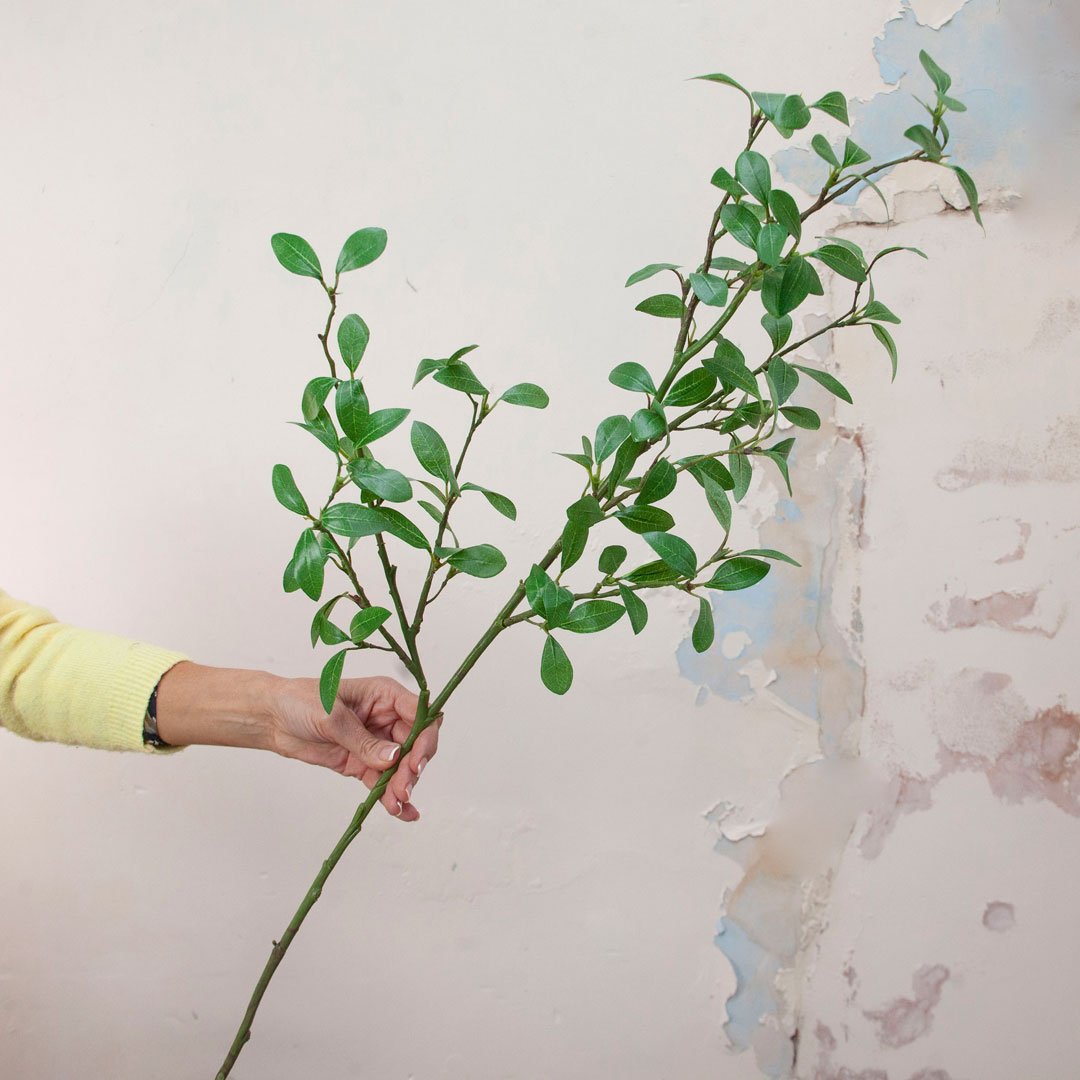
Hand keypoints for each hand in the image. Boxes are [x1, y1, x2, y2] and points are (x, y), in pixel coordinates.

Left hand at [268, 675, 440, 821]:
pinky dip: (391, 797)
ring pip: (401, 767)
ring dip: (403, 786)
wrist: (274, 718)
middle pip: (415, 744)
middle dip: (413, 768)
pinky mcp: (363, 763)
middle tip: (404, 789)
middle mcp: (386, 718)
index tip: (415, 762)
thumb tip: (393, 759)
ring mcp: (376, 743)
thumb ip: (363, 741)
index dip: (424, 738)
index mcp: (385, 695)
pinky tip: (401, 812)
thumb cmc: (301, 701)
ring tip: (397, 804)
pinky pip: (383, 782)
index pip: (419, 715)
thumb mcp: (332, 717)